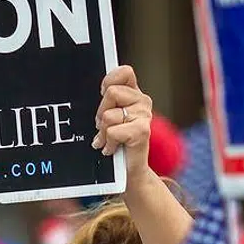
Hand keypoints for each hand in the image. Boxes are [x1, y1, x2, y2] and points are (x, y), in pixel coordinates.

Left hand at [92, 66, 153, 180]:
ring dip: (103, 131)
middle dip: (101, 112)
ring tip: (109, 139)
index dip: (110, 80)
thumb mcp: (109, 117)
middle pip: (111, 92)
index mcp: (134, 94)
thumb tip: (99, 90)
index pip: (125, 71)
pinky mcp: (142, 131)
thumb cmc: (117, 143)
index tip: (103, 94)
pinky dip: (108, 143)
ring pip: (109, 115)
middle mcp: (142, 102)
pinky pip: (113, 131)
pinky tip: (112, 148)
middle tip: (104, 126)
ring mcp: (144, 116)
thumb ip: (107, 101)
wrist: (128, 171)